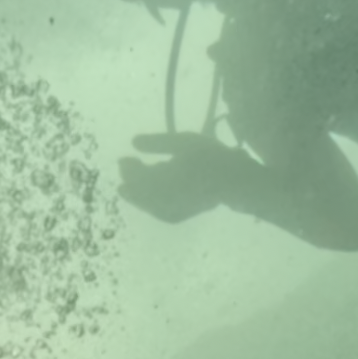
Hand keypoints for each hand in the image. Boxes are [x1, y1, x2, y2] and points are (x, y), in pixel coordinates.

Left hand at [118, 132, 247, 222]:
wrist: (233, 182)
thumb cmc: (209, 157)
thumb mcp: (183, 142)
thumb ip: (157, 143)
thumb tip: (134, 142)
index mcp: (162, 180)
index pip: (137, 177)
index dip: (128, 168)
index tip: (124, 159)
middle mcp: (163, 199)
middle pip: (139, 192)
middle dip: (131, 179)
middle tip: (127, 165)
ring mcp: (170, 210)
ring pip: (146, 203)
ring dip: (139, 191)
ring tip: (138, 180)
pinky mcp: (178, 216)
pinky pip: (157, 211)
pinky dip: (151, 203)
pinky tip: (154, 196)